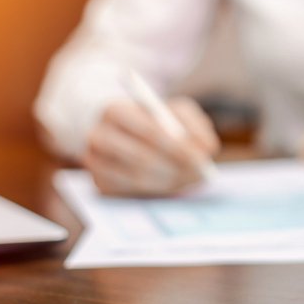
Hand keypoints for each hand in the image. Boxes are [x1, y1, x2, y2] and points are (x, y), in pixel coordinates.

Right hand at [83, 97, 220, 196]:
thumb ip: (195, 124)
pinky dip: (157, 191)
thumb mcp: (175, 111)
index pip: (147, 130)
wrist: (120, 132)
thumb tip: (209, 148)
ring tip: (192, 178)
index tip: (201, 157)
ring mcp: (95, 163)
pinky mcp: (99, 184)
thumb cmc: (154, 120)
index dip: (176, 146)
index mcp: (115, 111)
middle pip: (140, 158)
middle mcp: (97, 136)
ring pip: (137, 179)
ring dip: (170, 182)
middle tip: (201, 174)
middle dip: (176, 168)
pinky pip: (131, 193)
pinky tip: (174, 184)